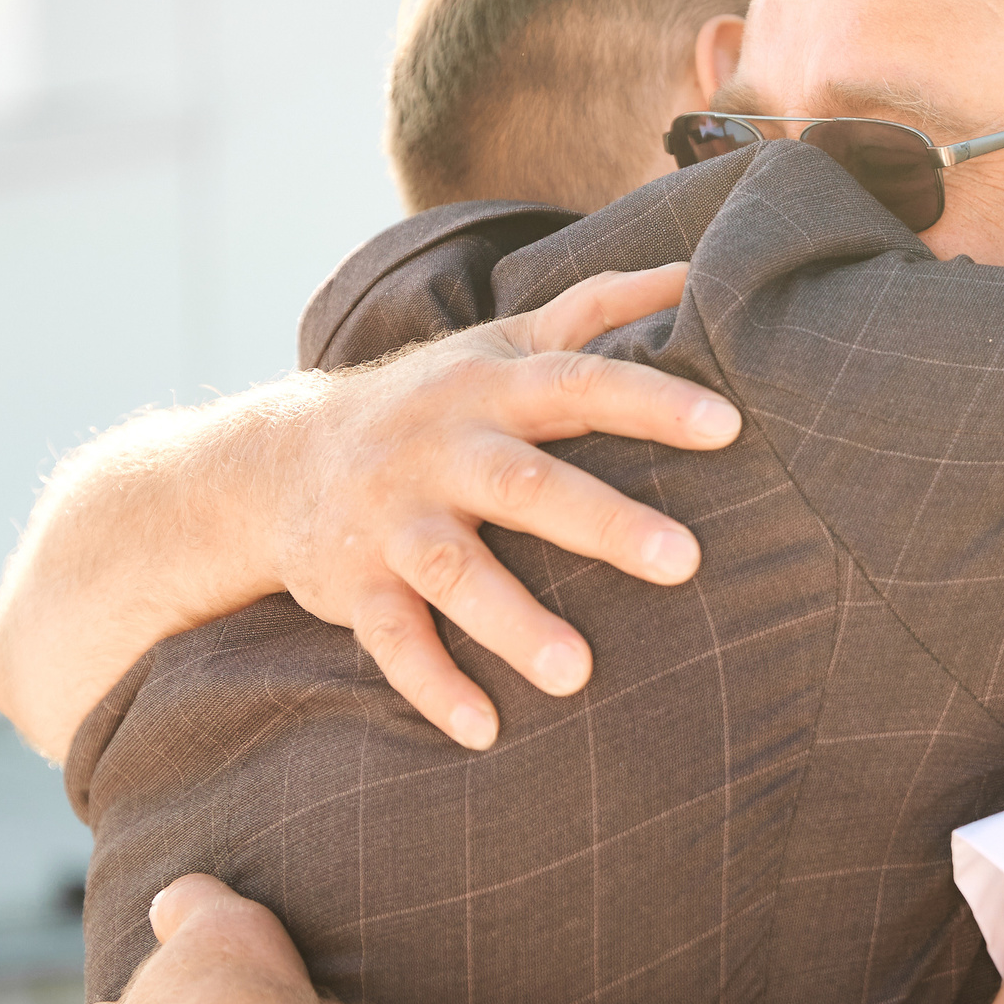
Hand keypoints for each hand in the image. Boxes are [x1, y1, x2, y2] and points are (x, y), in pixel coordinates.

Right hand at [279, 262, 741, 748]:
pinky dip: (433, 687)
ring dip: (513, 624)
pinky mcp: (355, 585)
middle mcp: (442, 449)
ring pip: (454, 571)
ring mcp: (394, 520)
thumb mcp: (502, 342)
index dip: (652, 401)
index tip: (728, 426)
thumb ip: (596, 307)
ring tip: (578, 675)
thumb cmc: (433, 400)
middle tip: (688, 561)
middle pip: (527, 484)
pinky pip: (392, 641)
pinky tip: (483, 732)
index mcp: (491, 386)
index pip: (581, 382)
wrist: (274, 460)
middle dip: (605, 522)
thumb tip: (696, 271)